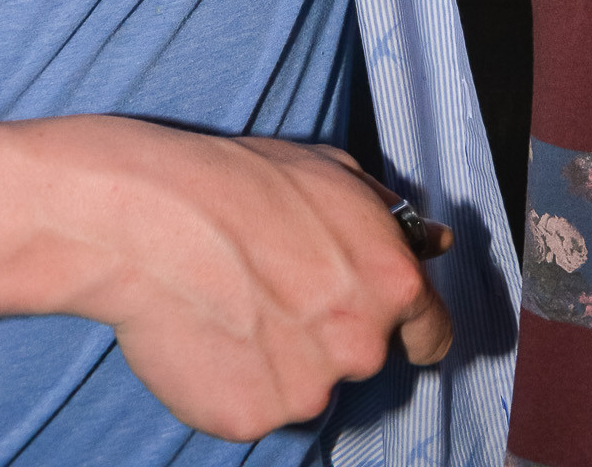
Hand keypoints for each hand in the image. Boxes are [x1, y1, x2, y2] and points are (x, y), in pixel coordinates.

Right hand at [58, 122, 452, 440]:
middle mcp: (362, 343)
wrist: (155, 220)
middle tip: (276, 287)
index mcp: (392, 282)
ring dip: (279, 358)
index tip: (393, 327)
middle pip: (360, 355)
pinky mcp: (254, 419)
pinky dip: (233, 380)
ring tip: (232, 302)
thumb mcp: (333, 174)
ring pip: (305, 384)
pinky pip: (253, 407)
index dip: (413, 329)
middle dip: (328, 330)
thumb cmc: (241, 183)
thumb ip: (391, 217)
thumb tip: (436, 240)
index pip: (432, 333)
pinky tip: (209, 332)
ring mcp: (308, 388)